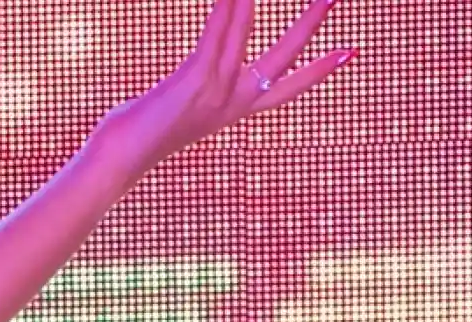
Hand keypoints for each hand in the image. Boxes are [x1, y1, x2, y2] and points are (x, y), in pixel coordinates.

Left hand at [89, 0, 354, 170]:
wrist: (120, 157)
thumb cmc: (141, 134)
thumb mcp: (180, 110)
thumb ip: (196, 90)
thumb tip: (196, 76)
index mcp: (236, 110)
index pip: (289, 87)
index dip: (321, 69)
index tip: (351, 50)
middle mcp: (233, 102)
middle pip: (284, 58)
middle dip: (310, 25)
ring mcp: (215, 92)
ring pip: (245, 38)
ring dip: (255, 4)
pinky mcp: (192, 81)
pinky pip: (214, 38)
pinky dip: (226, 12)